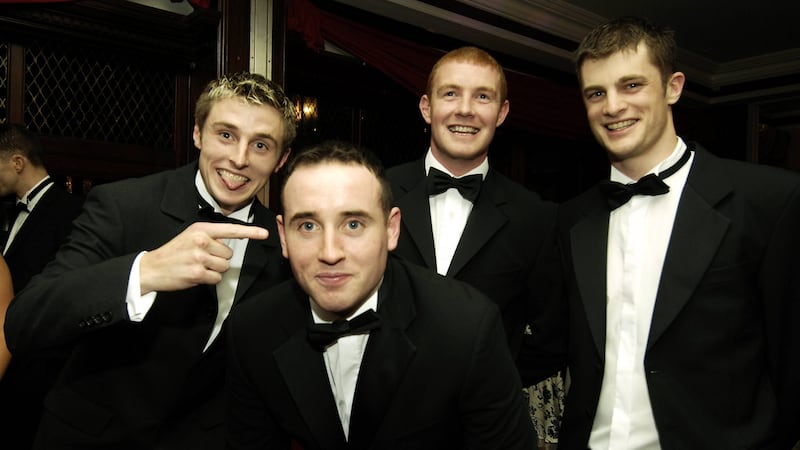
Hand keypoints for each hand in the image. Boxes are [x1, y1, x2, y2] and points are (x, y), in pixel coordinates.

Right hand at [139, 222, 267, 293]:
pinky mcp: (197, 273)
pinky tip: (195, 275)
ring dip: (214, 270)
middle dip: (218, 259)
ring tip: (197, 266)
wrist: (152, 268)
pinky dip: (209, 279)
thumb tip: (228, 244)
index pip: (231, 230)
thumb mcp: (190, 236)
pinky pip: (217, 278)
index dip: (250, 232)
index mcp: (201, 229)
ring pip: (224, 267)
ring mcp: (199, 257)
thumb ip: (210, 237)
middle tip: (200, 259)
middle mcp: (201, 241)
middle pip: (228, 254)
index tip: (264, 234)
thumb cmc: (174, 252)